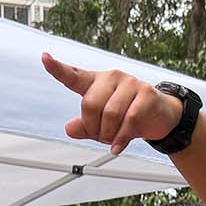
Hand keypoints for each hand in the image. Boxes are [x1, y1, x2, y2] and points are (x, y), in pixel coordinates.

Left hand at [42, 53, 183, 153]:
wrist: (161, 116)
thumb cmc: (129, 115)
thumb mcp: (103, 124)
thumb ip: (84, 126)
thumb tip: (69, 129)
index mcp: (97, 82)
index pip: (73, 75)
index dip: (57, 68)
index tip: (45, 58)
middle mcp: (112, 77)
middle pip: (90, 104)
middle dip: (93, 128)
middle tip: (101, 137)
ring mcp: (130, 83)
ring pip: (110, 114)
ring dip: (109, 135)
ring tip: (113, 140)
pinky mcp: (146, 93)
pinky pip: (129, 120)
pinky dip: (121, 138)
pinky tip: (118, 147)